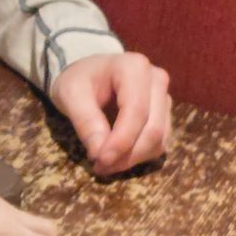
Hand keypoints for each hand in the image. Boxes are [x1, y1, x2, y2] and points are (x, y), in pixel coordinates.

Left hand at [51, 51, 172, 175]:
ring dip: (133, 159)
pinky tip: (117, 158)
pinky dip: (139, 156)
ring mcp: (164, 98)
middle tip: (100, 167)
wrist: (87, 73)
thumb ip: (86, 122)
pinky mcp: (164, 114)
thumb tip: (100, 154)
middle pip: (153, 129)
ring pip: (159, 140)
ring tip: (105, 164)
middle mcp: (156, 80)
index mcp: (135, 68)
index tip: (100, 161)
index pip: (136, 112)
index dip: (121, 142)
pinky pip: (159, 143)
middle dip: (127, 155)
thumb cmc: (78, 80)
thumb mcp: (71, 95)